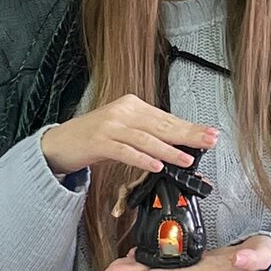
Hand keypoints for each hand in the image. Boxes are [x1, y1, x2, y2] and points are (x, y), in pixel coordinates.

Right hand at [40, 96, 217, 178]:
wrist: (60, 142)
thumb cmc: (94, 137)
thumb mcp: (124, 130)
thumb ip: (148, 134)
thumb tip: (179, 144)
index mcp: (132, 105)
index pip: (166, 117)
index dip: (190, 127)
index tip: (209, 134)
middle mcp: (123, 112)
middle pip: (161, 125)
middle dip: (187, 135)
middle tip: (208, 142)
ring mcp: (110, 126)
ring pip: (145, 138)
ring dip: (168, 150)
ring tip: (185, 159)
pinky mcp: (99, 141)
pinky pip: (125, 150)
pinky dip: (142, 158)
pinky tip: (155, 165)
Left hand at [101, 236, 270, 270]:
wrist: (262, 268)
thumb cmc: (260, 258)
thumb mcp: (262, 254)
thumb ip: (252, 257)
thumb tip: (239, 260)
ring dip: (135, 270)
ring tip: (112, 268)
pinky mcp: (192, 267)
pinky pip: (165, 267)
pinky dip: (148, 263)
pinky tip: (135, 258)